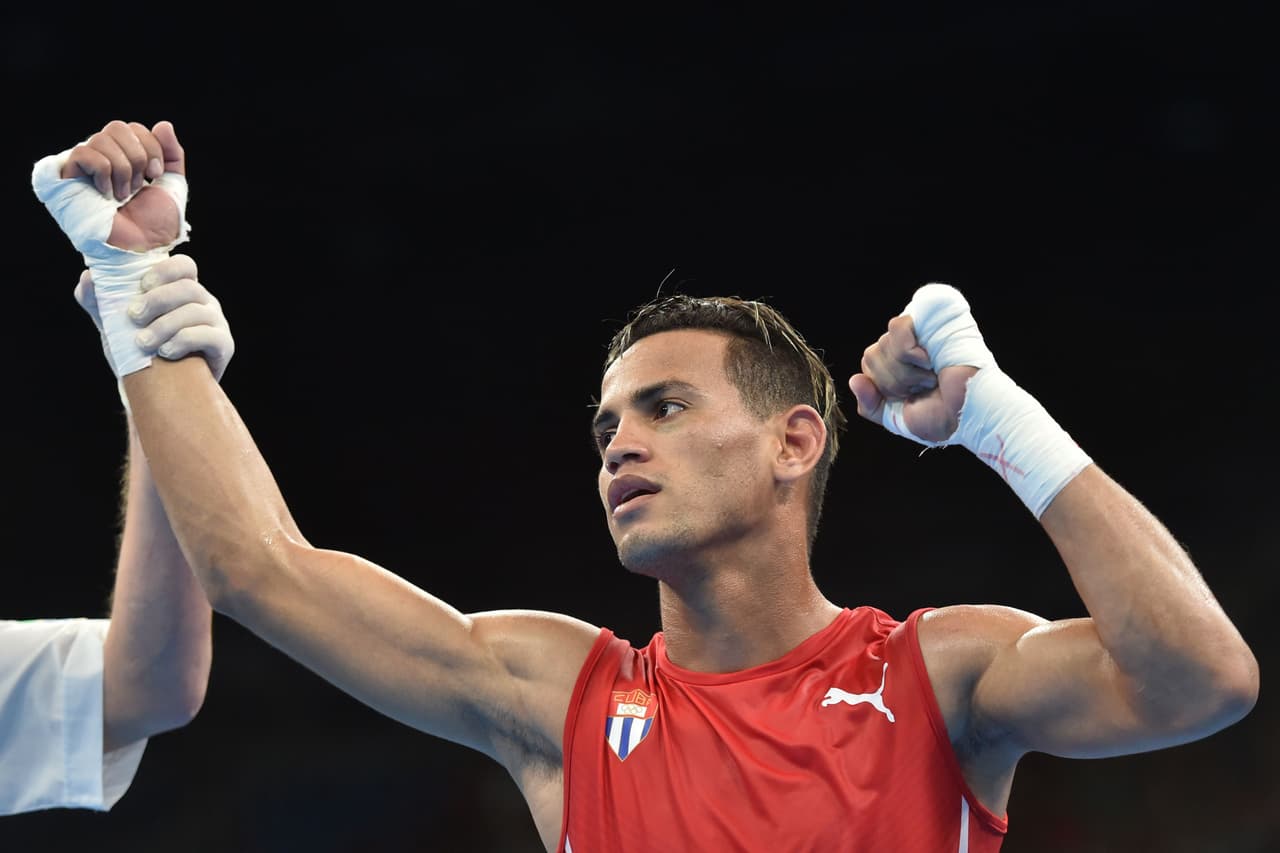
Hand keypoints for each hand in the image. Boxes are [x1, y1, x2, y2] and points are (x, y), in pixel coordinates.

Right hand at [60, 120, 185, 251]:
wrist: (140, 249)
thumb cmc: (153, 225)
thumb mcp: (172, 186)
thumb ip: (172, 155)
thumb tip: (163, 124)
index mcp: (124, 157)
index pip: (134, 128)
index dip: (151, 147)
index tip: (156, 176)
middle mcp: (101, 158)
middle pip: (117, 126)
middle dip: (138, 156)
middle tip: (140, 186)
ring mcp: (83, 167)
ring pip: (101, 138)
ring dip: (124, 170)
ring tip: (123, 195)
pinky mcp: (66, 178)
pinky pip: (84, 153)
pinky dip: (104, 173)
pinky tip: (106, 194)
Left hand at [74, 254, 233, 380]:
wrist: (161, 394)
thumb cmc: (141, 354)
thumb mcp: (117, 327)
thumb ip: (100, 303)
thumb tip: (88, 278)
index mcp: (182, 291)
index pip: (184, 266)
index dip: (165, 271)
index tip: (142, 285)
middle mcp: (204, 302)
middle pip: (188, 288)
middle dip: (158, 300)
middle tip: (133, 316)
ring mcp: (216, 323)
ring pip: (195, 311)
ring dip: (165, 325)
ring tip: (143, 343)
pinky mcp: (224, 346)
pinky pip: (209, 335)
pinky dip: (184, 341)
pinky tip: (166, 352)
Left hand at [848, 312, 975, 443]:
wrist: (970, 414)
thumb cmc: (942, 418)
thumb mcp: (897, 419)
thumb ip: (871, 405)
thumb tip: (854, 379)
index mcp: (897, 365)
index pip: (867, 365)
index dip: (884, 387)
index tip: (911, 398)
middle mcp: (906, 345)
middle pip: (871, 355)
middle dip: (895, 382)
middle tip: (925, 387)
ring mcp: (919, 332)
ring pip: (883, 344)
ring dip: (906, 371)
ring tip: (931, 377)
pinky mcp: (932, 319)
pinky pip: (897, 326)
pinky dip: (909, 351)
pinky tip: (929, 361)